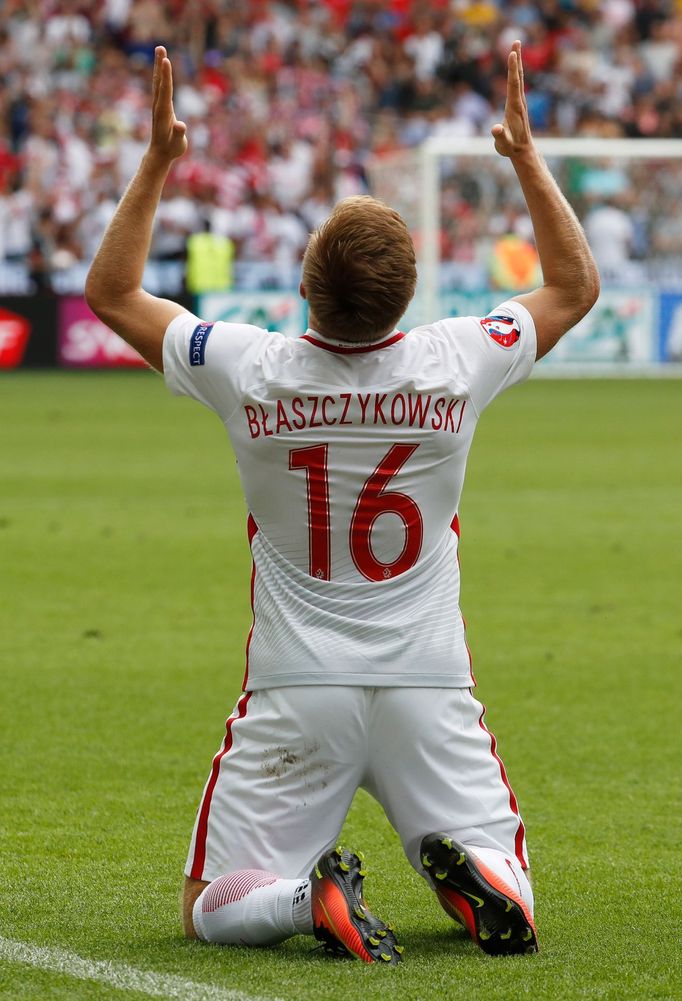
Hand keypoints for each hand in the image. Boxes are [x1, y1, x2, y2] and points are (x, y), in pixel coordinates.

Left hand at [149, 46, 187, 162]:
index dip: (166, 75)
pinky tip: (162, 67)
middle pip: (159, 81)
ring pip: (158, 82)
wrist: (159, 154)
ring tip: (160, 50)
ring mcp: (159, 104)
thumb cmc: (170, 149)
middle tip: (160, 48)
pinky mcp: (161, 105)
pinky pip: (161, 86)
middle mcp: (159, 105)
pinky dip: (162, 74)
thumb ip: (178, 134)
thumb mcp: (177, 145)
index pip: (165, 90)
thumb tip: (180, 125)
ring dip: (159, 66)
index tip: (166, 60)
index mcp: (164, 112)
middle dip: (160, 65)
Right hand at [491, 41, 532, 158]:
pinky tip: (515, 67)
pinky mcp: (517, 104)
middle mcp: (519, 101)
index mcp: (514, 107)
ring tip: (515, 48)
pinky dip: (515, 72)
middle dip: (516, 59)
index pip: (513, 84)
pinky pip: (517, 84)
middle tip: (516, 41)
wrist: (523, 152)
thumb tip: (495, 128)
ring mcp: (519, 102)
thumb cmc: (511, 148)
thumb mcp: (503, 144)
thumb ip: (499, 136)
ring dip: (517, 63)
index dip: (512, 69)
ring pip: (519, 79)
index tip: (512, 54)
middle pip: (518, 76)